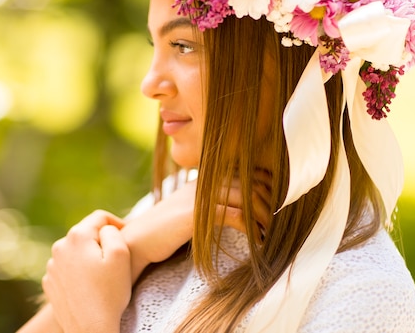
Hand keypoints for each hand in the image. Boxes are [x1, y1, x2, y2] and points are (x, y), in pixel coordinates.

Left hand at [42, 210, 130, 332]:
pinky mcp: (51, 283)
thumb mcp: (121, 254)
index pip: (100, 217)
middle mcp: (60, 247)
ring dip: (90, 257)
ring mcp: (52, 266)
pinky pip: (68, 268)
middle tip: (117, 259)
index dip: (117, 223)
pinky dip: (80, 272)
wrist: (91, 329)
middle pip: (87, 233)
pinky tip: (91, 286)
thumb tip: (104, 229)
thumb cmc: (110, 293)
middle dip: (102, 241)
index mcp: (77, 236)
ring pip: (77, 251)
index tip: (127, 236)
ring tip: (104, 275)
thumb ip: (113, 232)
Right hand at [122, 172, 271, 281]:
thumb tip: (234, 212)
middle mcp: (202, 183)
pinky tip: (258, 240)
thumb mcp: (188, 213)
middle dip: (269, 199)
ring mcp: (199, 196)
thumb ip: (208, 206)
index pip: (241, 172)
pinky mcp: (196, 214)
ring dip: (264, 215)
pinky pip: (234, 215)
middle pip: (248, 181)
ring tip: (272, 231)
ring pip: (245, 196)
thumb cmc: (162, 232)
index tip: (276, 203)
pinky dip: (251, 228)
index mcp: (202, 180)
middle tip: (279, 219)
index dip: (263, 185)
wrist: (134, 242)